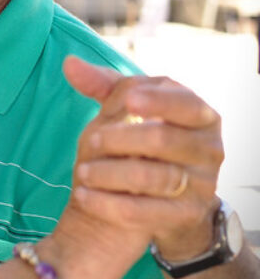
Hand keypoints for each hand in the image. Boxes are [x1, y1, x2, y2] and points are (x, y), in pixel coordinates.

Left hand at [63, 56, 222, 260]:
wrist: (158, 197)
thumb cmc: (141, 139)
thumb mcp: (126, 109)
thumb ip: (103, 85)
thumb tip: (69, 63)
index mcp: (201, 115)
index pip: (185, 104)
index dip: (158, 101)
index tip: (129, 100)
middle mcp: (209, 149)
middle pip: (163, 139)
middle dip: (121, 139)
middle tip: (90, 141)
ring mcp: (202, 185)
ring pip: (154, 177)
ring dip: (109, 173)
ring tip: (80, 172)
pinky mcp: (186, 215)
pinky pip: (145, 211)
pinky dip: (108, 204)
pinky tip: (83, 195)